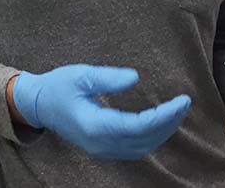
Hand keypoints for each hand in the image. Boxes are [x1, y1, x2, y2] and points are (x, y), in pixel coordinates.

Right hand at [11, 64, 190, 159]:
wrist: (39, 104)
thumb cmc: (58, 86)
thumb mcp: (81, 74)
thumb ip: (108, 77)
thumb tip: (136, 78)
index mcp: (94, 125)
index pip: (138, 126)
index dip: (163, 116)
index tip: (182, 101)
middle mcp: (100, 143)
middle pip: (144, 140)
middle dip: (168, 123)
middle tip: (185, 103)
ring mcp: (101, 149)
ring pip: (141, 148)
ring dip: (162, 132)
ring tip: (177, 112)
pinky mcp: (103, 148)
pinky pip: (134, 149)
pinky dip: (152, 137)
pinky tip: (160, 123)